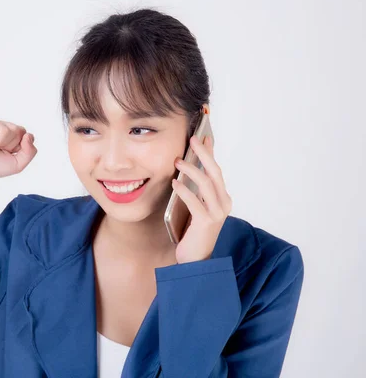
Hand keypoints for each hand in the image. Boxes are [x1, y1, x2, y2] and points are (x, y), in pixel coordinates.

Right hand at [0, 116, 36, 185]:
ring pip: (15, 130)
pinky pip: (4, 129)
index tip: (7, 155)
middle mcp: (6, 129)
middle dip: (13, 146)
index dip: (21, 149)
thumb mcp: (19, 164)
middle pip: (22, 132)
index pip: (28, 137)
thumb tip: (28, 135)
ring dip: (5, 143)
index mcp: (13, 138)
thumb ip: (30, 151)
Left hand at [171, 136, 232, 263]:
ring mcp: (217, 214)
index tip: (204, 137)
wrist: (195, 260)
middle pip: (215, 173)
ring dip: (192, 170)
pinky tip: (175, 183)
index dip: (210, 153)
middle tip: (192, 140)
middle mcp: (224, 204)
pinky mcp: (206, 222)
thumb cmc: (193, 232)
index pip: (217, 171)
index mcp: (222, 199)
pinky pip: (195, 201)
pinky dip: (184, 190)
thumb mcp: (197, 208)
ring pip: (206, 184)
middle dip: (204, 154)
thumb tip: (187, 169)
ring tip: (178, 162)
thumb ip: (196, 192)